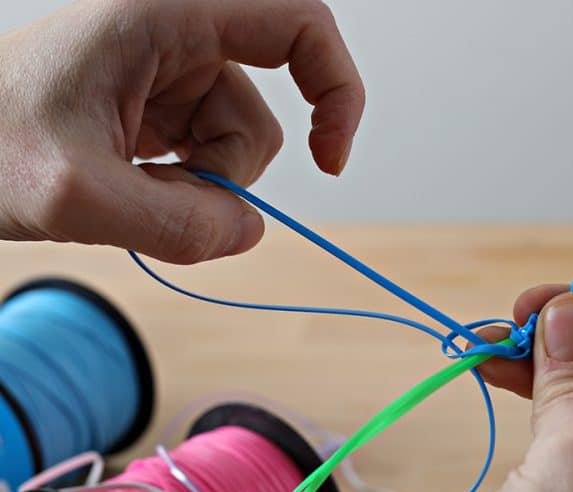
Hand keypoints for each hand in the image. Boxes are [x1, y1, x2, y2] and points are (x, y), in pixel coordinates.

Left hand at [0, 0, 362, 262]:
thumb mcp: (75, 195)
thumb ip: (177, 225)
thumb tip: (252, 230)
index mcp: (164, 12)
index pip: (299, 24)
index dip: (337, 90)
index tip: (330, 160)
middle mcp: (177, 32)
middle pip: (265, 116)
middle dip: (227, 174)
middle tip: (156, 193)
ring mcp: (171, 71)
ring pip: (239, 148)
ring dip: (198, 187)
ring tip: (126, 188)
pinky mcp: (162, 106)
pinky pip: (211, 160)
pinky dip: (184, 188)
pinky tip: (129, 183)